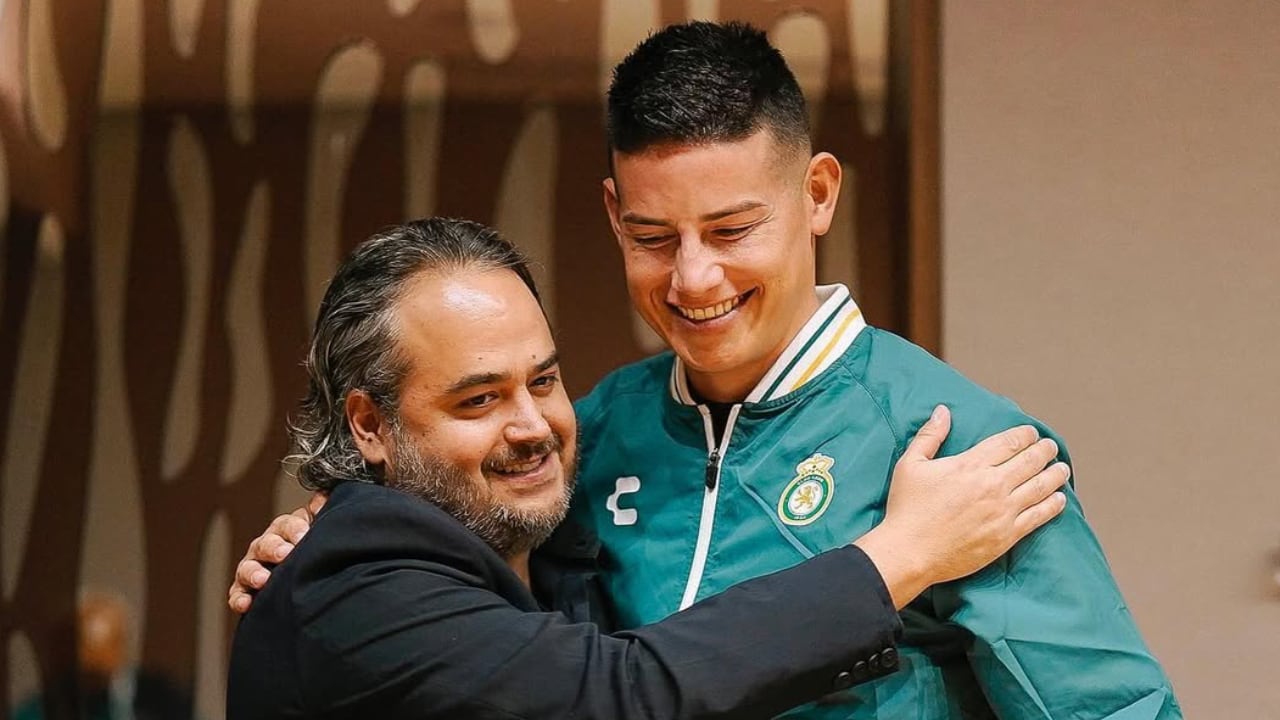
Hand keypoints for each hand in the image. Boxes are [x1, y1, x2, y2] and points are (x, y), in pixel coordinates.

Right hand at [227, 492, 326, 613]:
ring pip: (248, 567)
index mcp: (284, 529)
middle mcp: (265, 545)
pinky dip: (239, 598)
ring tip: (263, 579)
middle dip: (274, 548)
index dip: (295, 529)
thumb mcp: (319, 527)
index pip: (288, 524)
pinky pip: (238, 593)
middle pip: (266, 543)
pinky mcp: (245, 589)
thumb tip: (325, 497)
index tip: (304, 536)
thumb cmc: (312, 545)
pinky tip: (245, 604)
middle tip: (285, 554)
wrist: (305, 573)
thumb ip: (321, 512)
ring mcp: (253, 567)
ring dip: (254, 573)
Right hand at [854, 405, 1068, 608]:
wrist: (910, 551)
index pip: (1008, 442)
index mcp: (970, 464)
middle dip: (1044, 450)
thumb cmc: (907, 508)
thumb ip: (930, 435)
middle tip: (1051, 447)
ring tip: (1063, 469)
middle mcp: (992, 485)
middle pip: (1030, 461)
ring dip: (1055, 475)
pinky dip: (1053, 505)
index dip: (1025, 435)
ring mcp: (1002, 511)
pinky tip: (1060, 499)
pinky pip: (1039, 516)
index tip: (1032, 433)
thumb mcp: (910, 464)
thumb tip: (943, 411)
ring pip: (1040, 487)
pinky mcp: (1006, 535)